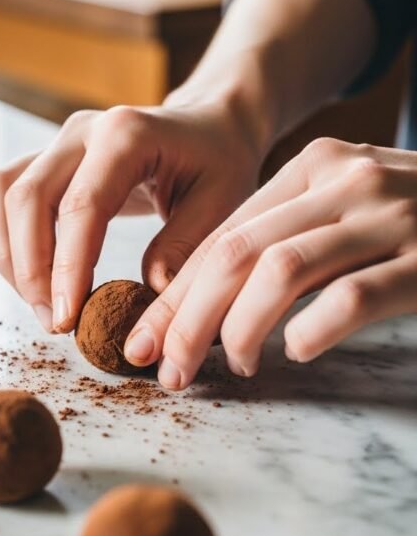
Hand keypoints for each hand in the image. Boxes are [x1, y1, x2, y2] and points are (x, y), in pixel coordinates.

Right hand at [0, 93, 264, 332]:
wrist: (208, 126)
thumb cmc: (218, 163)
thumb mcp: (223, 203)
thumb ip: (184, 248)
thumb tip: (148, 297)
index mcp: (126, 134)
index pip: (80, 205)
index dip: (66, 267)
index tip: (67, 318)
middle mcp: (82, 131)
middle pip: (25, 198)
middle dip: (30, 270)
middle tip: (55, 323)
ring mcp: (57, 142)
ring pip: (0, 194)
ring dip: (9, 257)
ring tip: (42, 306)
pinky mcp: (45, 159)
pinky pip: (1, 196)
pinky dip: (6, 241)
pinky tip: (34, 278)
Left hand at [124, 138, 416, 386]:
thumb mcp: (349, 208)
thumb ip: (290, 234)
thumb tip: (206, 299)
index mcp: (317, 167)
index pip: (225, 232)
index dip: (177, 292)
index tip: (146, 338)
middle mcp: (347, 181)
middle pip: (237, 252)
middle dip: (187, 317)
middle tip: (165, 368)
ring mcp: (391, 217)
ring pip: (280, 271)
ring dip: (238, 330)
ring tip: (230, 367)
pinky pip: (353, 296)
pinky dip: (313, 329)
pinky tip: (298, 351)